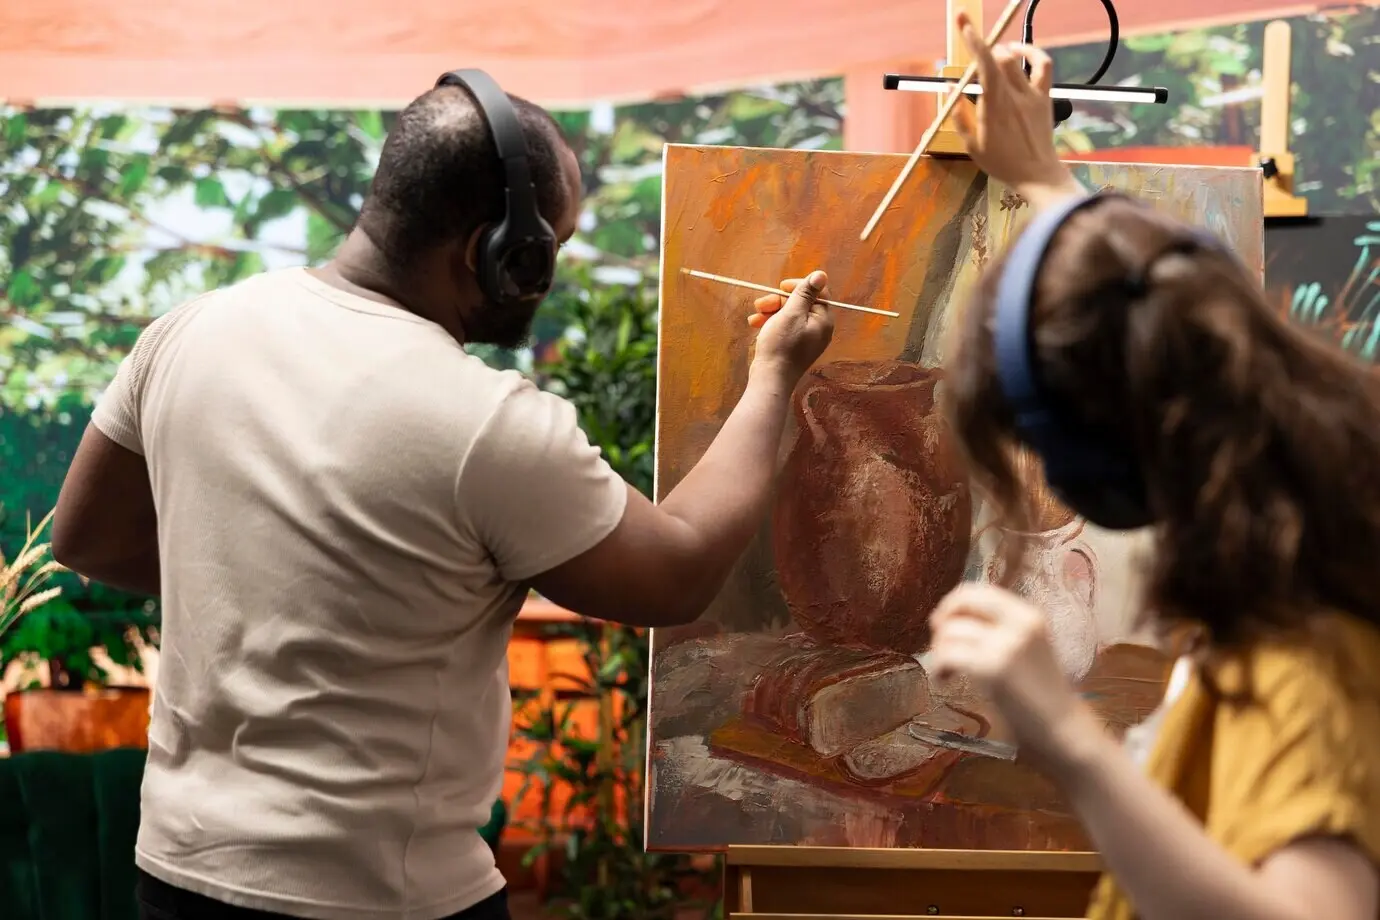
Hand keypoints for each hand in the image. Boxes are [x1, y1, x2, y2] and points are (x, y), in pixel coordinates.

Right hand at [749, 270, 834, 380]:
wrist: (771, 379)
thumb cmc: (781, 345)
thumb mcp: (791, 314)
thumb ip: (805, 293)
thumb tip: (821, 274)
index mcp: (823, 320)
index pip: (817, 292)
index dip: (798, 286)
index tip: (781, 287)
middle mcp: (818, 329)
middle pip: (801, 303)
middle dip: (778, 301)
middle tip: (761, 304)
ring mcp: (806, 339)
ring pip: (789, 314)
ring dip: (771, 311)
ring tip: (755, 317)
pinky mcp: (794, 346)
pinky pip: (784, 327)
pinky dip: (771, 323)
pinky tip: (756, 325)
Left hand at [929, 582, 1102, 773]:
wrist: (1063, 728)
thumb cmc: (1040, 693)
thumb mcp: (1028, 646)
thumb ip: (999, 628)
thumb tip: (953, 616)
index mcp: (1029, 615)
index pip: (980, 589)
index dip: (954, 602)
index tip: (944, 621)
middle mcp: (1019, 623)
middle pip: (962, 601)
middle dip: (942, 620)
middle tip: (939, 643)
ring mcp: (1006, 645)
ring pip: (950, 631)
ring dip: (938, 651)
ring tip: (945, 670)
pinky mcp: (992, 669)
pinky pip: (947, 655)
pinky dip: (938, 667)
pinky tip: (944, 680)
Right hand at [951, 11, 1082, 206]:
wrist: (1037, 174)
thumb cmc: (1002, 163)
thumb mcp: (971, 145)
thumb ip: (959, 116)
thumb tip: (949, 89)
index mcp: (994, 107)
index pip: (984, 64)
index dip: (974, 40)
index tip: (964, 23)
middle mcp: (1014, 96)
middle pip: (999, 58)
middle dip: (984, 50)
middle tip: (975, 58)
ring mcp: (1032, 95)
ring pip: (1016, 60)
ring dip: (1003, 51)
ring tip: (994, 55)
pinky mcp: (1045, 97)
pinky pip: (1043, 66)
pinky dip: (1033, 53)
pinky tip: (1021, 52)